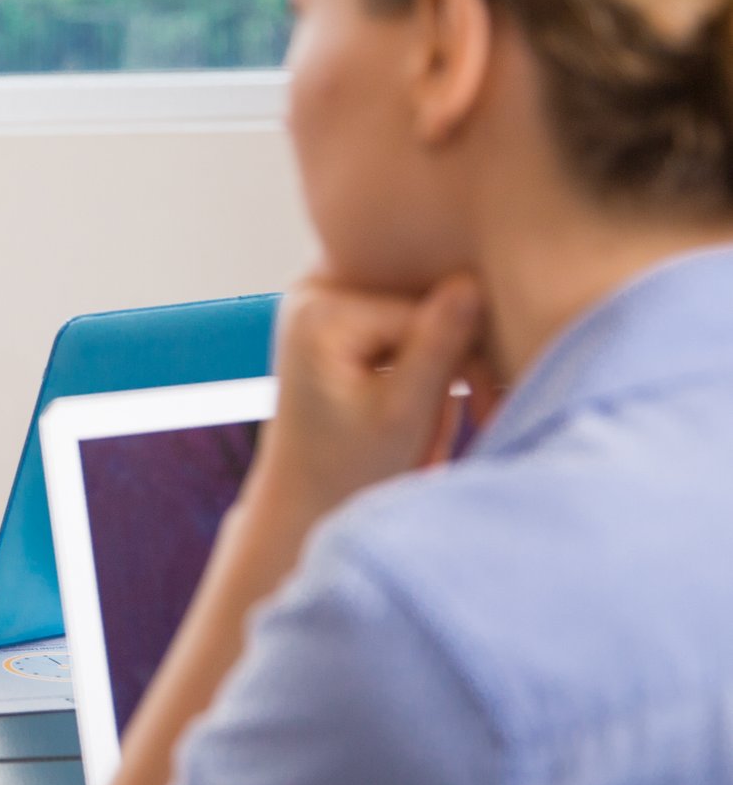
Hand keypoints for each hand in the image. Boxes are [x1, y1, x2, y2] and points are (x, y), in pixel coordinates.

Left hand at [249, 271, 484, 529]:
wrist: (302, 504)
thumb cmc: (347, 472)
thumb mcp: (403, 413)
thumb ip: (438, 347)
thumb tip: (470, 281)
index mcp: (320, 309)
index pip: (426, 310)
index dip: (465, 358)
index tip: (483, 407)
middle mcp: (313, 291)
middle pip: (422, 310)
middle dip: (447, 367)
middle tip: (458, 417)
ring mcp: (322, 302)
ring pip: (420, 323)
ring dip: (435, 376)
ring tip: (421, 428)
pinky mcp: (336, 318)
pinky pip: (402, 332)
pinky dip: (417, 374)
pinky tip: (411, 410)